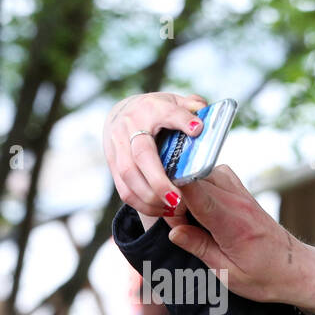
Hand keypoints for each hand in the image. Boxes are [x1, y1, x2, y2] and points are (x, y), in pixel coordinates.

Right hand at [103, 91, 207, 219]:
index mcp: (151, 109)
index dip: (182, 120)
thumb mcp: (176, 103)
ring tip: (175, 209)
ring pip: (128, 176)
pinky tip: (163, 211)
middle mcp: (129, 126)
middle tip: (178, 200)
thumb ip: (192, 107)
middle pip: (141, 155)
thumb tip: (202, 112)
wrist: (122, 114)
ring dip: (151, 197)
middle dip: (159, 180)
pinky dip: (143, 205)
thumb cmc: (158, 112)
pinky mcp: (112, 164)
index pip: (167, 113)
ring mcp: (117, 146)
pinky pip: (124, 190)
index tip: (198, 130)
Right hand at [165, 165, 314, 314]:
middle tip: (176, 224)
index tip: (158, 204)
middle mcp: (237, 201)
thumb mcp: (228, 273)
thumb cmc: (265, 277)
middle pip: (191, 177)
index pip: (196, 192)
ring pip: (199, 171)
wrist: (297, 269)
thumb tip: (172, 231)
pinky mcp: (240, 190)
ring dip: (185, 189)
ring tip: (187, 218)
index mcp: (234, 224)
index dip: (171, 191)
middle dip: (173, 194)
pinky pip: (210, 174)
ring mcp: (240, 192)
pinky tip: (197, 207)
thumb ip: (200, 248)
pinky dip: (197, 184)